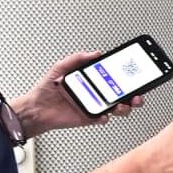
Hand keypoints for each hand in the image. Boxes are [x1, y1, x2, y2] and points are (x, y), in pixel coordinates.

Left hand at [13, 51, 144, 135]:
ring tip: (120, 105)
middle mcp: (96, 93)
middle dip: (134, 96)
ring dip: (124, 107)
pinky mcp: (89, 118)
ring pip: (118, 108)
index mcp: (92, 81)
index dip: (127, 77)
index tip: (134, 75)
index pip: (114, 78)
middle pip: (122, 95)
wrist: (36, 108)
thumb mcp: (61, 67)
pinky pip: (102, 119)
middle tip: (136, 95)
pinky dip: (104, 118)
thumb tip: (95, 53)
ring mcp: (94, 106)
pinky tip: (103, 115)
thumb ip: (77, 59)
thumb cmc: (47, 88)